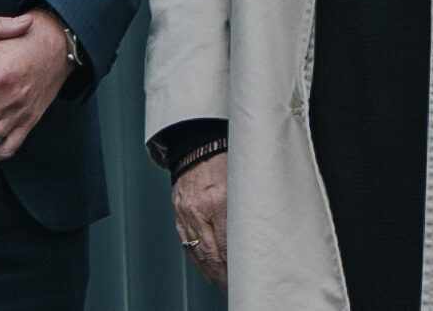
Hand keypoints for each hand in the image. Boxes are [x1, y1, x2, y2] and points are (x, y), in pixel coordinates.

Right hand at [172, 148, 230, 288]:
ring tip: (220, 283)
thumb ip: (243, 207)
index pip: (226, 243)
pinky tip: (204, 268)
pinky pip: (186, 242)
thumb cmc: (222, 159)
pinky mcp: (178, 213)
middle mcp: (199, 209)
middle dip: (222, 275)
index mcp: (218, 199)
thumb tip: (254, 234)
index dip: (234, 264)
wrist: (196, 145)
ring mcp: (186, 212)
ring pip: (197, 251)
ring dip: (210, 271)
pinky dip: (196, 259)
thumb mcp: (239, 181)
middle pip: (211, 252)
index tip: (243, 275)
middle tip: (232, 286)